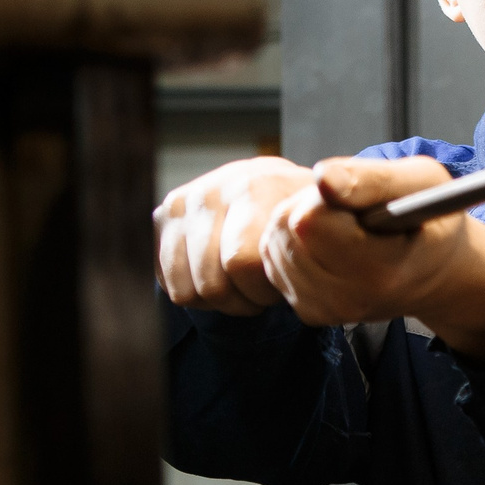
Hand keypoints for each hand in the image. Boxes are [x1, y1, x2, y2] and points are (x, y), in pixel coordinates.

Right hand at [154, 156, 315, 314]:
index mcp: (253, 188)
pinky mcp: (162, 218)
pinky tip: (219, 274)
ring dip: (220, 299)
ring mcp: (182, 203)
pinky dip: (197, 293)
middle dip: (243, 299)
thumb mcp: (320, 221)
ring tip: (242, 281)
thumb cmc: (296, 216)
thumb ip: (322, 235)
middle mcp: (210, 190)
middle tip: (261, 287)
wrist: (270, 185)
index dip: (263, 289)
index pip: (242, 264)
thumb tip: (305, 255)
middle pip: (212, 285)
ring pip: (188, 290)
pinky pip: (171, 285)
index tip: (281, 281)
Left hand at [263, 156, 484, 359]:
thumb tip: (323, 178)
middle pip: (287, 228)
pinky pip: (272, 260)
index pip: (311, 221)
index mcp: (382, 271)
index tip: (355, 196)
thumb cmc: (431, 220)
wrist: (437, 273)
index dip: (325, 196)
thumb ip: (372, 178)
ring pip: (274, 242)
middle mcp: (350, 300)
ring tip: (342, 225)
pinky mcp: (308, 312)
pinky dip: (292, 242)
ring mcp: (326, 310)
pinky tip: (328, 243)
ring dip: (299, 222)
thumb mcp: (422, 183)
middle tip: (350, 209)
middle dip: (309, 205)